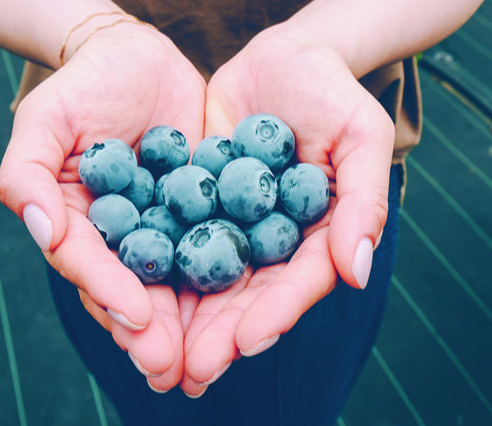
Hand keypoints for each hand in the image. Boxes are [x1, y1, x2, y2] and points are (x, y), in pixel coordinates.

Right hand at [0, 23, 205, 391]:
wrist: (138, 57)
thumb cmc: (84, 85)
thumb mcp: (45, 120)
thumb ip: (29, 174)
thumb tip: (43, 233)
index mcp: (79, 225)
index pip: (91, 267)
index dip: (110, 294)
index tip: (137, 320)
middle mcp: (121, 237)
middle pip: (134, 290)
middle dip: (152, 332)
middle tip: (171, 369)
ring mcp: (164, 228)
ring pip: (177, 283)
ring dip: (192, 325)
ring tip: (211, 361)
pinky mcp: (203, 211)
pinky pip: (217, 246)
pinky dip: (230, 278)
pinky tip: (250, 306)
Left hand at [179, 27, 394, 395]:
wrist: (282, 58)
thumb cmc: (332, 92)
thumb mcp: (359, 136)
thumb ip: (362, 203)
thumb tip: (358, 274)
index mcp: (316, 237)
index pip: (296, 285)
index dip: (272, 316)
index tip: (244, 344)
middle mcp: (271, 242)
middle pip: (246, 297)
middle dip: (218, 337)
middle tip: (189, 373)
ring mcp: (232, 225)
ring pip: (205, 280)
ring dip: (181, 321)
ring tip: (152, 357)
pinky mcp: (197, 203)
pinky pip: (174, 238)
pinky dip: (155, 268)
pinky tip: (128, 296)